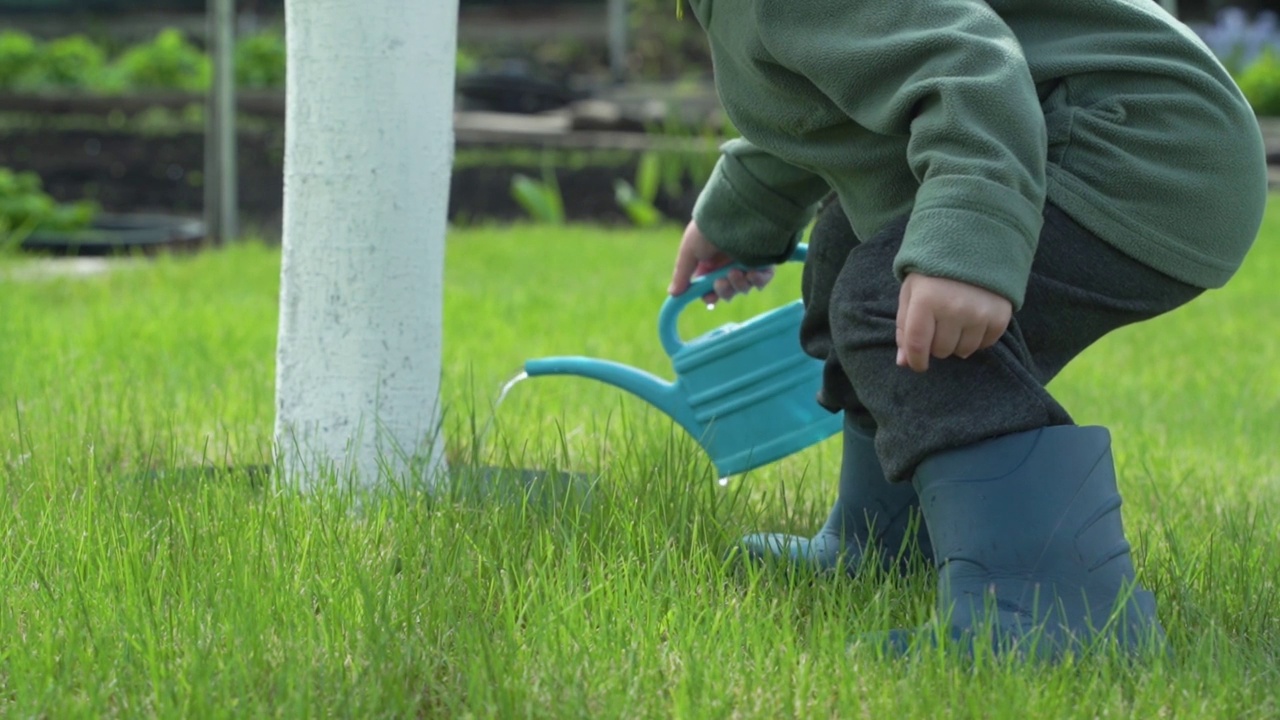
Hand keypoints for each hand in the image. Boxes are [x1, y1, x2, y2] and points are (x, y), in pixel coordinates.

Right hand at [668, 220, 773, 304]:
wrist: (732, 211)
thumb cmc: (707, 228)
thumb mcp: (689, 249)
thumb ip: (682, 274)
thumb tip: (672, 294)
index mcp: (709, 263)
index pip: (709, 288)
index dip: (710, 296)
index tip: (709, 298)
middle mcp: (727, 264)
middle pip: (728, 291)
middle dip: (724, 291)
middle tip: (721, 282)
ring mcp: (746, 263)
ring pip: (744, 287)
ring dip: (739, 285)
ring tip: (735, 272)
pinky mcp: (764, 260)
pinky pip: (763, 279)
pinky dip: (758, 280)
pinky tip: (752, 273)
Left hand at [896, 273, 1010, 371]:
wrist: (973, 246)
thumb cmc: (933, 273)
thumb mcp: (911, 293)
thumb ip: (905, 328)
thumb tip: (904, 362)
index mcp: (925, 300)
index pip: (918, 345)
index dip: (916, 361)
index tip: (918, 364)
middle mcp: (953, 308)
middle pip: (941, 351)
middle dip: (936, 345)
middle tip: (939, 326)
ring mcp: (979, 312)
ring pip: (964, 351)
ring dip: (957, 343)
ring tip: (956, 321)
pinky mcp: (1000, 315)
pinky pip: (986, 344)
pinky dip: (977, 338)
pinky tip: (973, 320)